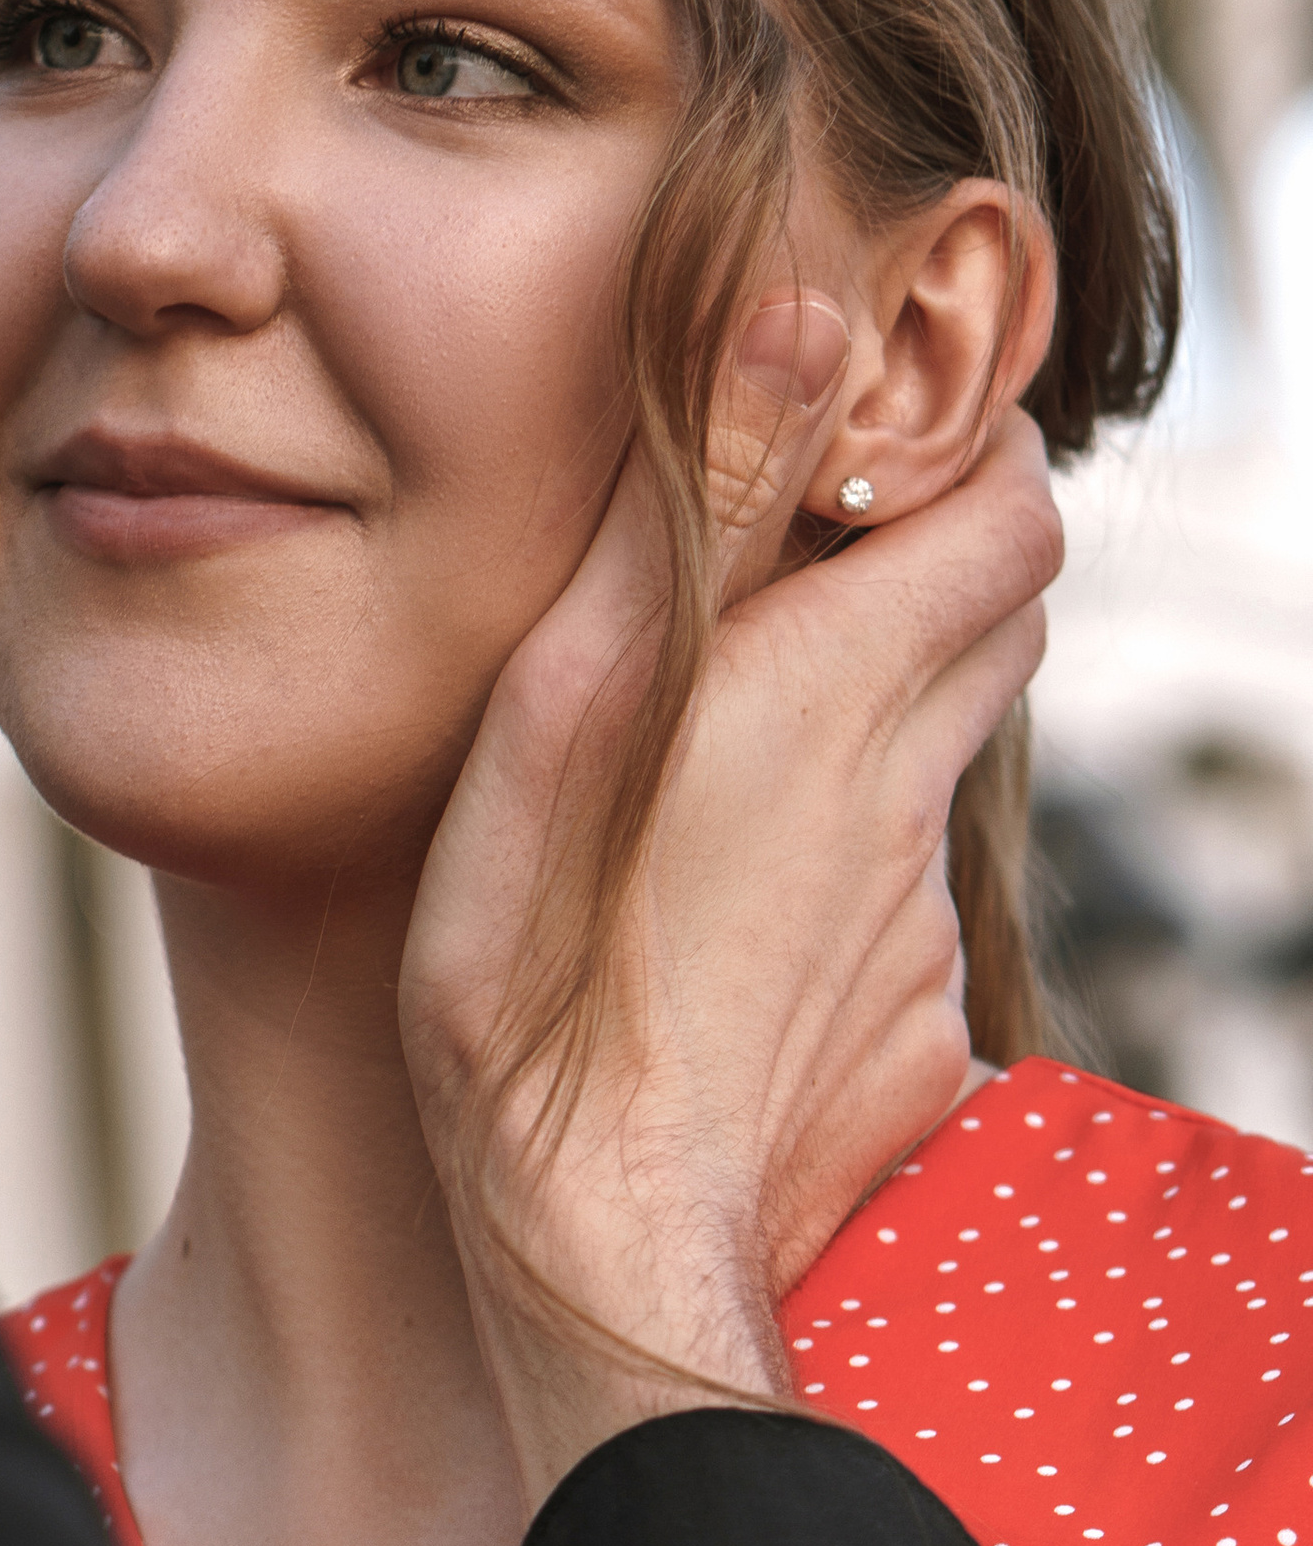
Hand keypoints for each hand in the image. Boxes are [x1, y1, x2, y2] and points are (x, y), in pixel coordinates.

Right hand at [399, 306, 1060, 1510]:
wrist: (596, 1239)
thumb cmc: (538, 968)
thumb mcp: (573, 703)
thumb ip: (694, 510)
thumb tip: (805, 307)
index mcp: (835, 685)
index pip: (1008, 507)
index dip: (964, 455)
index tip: (861, 450)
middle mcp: (903, 793)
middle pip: (998, 625)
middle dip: (937, 569)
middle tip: (807, 570)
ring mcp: (915, 924)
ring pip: (943, 772)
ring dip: (878, 729)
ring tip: (738, 758)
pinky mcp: (909, 1038)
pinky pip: (906, 926)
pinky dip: (844, 895)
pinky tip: (726, 939)